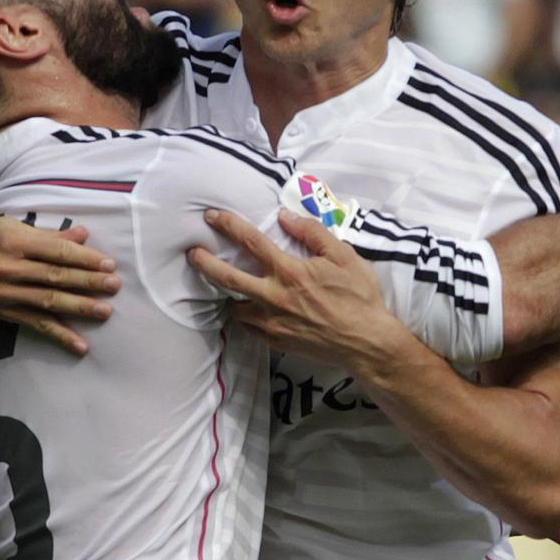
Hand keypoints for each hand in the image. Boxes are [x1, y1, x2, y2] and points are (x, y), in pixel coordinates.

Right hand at [0, 216, 120, 354]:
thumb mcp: (15, 227)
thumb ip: (50, 235)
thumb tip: (84, 234)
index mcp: (15, 242)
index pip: (57, 252)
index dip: (85, 258)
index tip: (109, 264)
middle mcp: (9, 269)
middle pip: (55, 277)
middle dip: (88, 282)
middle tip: (114, 286)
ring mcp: (6, 294)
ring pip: (49, 302)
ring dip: (79, 307)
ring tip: (105, 311)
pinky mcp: (5, 313)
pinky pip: (36, 325)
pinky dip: (60, 336)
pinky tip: (80, 345)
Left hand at [186, 208, 400, 368]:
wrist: (367, 343)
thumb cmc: (359, 297)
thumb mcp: (344, 256)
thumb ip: (313, 233)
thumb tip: (286, 216)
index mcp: (290, 272)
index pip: (251, 242)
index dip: (228, 226)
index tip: (211, 216)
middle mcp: (275, 297)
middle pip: (227, 277)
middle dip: (205, 264)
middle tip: (192, 253)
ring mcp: (272, 322)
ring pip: (235, 307)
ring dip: (225, 295)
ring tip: (223, 285)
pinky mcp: (276, 341)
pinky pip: (249, 327)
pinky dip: (244, 316)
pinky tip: (247, 309)